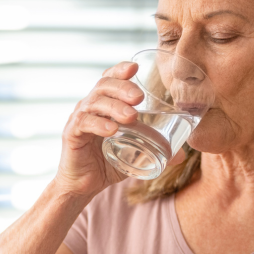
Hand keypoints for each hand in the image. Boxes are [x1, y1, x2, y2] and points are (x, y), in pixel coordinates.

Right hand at [55, 62, 143, 197]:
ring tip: (131, 116)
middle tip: (139, 97)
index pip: (110, 79)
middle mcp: (90, 107)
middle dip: (122, 87)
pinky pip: (83, 123)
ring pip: (94, 102)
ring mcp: (78, 119)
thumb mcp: (134, 155)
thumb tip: (182, 155)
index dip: (120, 70)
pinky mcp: (71, 135)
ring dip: (114, 107)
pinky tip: (112, 130)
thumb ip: (155, 151)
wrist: (83, 186)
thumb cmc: (107, 164)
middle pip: (103, 86)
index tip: (136, 67)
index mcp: (104, 105)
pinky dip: (98, 125)